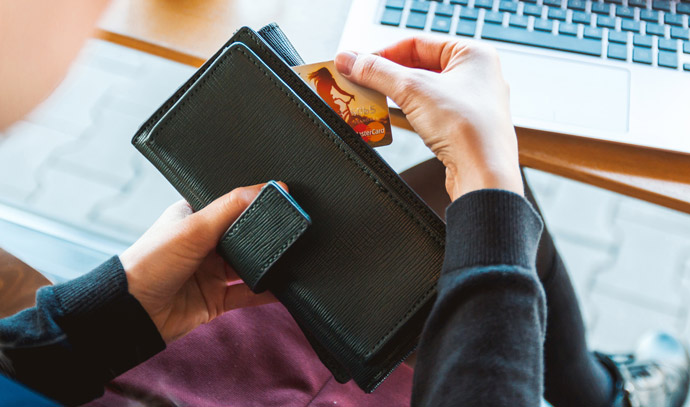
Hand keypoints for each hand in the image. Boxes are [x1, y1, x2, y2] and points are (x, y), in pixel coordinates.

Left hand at [119, 183, 281, 342]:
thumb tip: (268, 188)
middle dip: (265, 235)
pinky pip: (249, 294)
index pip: (232, 205)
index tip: (283, 198)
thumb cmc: (150, 262)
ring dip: (268, 263)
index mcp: (195, 218)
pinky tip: (285, 287)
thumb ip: (231, 207)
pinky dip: (267, 292)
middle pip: (245, 236)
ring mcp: (211, 273)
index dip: (255, 202)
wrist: (132, 311)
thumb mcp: (193, 226)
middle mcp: (204, 244)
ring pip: (250, 266)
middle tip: (293, 227)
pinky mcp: (216, 299)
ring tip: (292, 256)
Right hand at [335, 37, 522, 199]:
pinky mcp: (464, 127)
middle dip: (387, 75)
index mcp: (473, 54)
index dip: (383, 53)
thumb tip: (350, 60)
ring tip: (372, 99)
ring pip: (424, 90)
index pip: (417, 43)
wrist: (484, 174)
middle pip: (419, 65)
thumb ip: (376, 71)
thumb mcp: (412, 90)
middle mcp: (476, 75)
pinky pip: (431, 110)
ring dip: (397, 94)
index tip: (358, 63)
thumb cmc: (469, 129)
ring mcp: (472, 102)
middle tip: (360, 81)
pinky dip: (410, 111)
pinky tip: (396, 118)